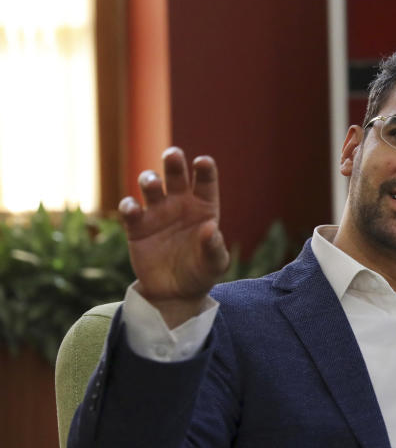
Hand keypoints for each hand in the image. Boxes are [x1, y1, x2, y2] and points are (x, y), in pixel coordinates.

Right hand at [119, 147, 229, 327]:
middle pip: (176, 175)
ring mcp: (157, 213)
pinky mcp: (137, 227)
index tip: (202, 161)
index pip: (205, 182)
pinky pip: (130, 210)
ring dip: (149, 179)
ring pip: (150, 186)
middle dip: (173, 162)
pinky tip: (133, 209)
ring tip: (152, 183)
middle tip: (172, 154)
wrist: (175, 293)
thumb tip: (210, 228)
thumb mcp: (214, 264)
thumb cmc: (201, 273)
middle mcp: (180, 204)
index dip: (204, 169)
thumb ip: (214, 247)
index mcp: (204, 208)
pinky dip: (129, 206)